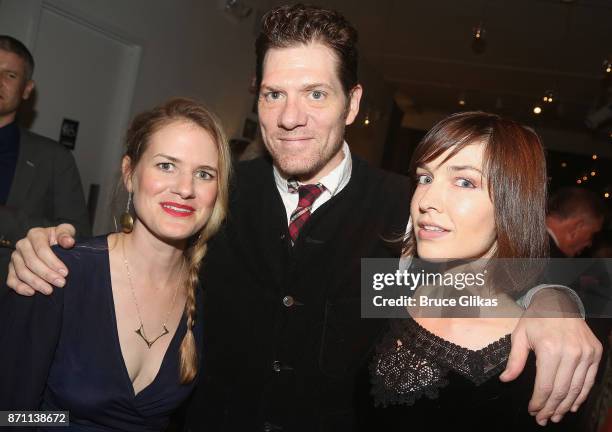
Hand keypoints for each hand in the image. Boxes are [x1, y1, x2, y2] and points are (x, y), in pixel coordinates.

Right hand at [6, 224, 75, 295]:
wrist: (52, 245)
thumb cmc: (59, 238)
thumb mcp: (65, 232)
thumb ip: (66, 235)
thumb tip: (69, 241)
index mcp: (35, 234)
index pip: (41, 249)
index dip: (53, 262)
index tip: (65, 272)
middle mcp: (22, 245)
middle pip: (31, 262)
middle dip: (47, 274)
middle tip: (61, 283)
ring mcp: (15, 257)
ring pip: (22, 272)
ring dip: (36, 283)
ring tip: (49, 290)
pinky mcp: (12, 268)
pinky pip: (11, 280)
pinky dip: (20, 287)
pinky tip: (32, 292)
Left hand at [500, 307, 601, 425]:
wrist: (559, 301)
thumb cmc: (536, 319)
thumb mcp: (520, 335)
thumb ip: (515, 360)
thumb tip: (506, 379)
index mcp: (550, 349)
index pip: (545, 385)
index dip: (539, 402)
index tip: (532, 411)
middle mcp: (571, 353)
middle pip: (561, 391)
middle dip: (551, 408)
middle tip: (543, 420)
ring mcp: (586, 353)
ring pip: (576, 389)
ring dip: (566, 406)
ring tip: (556, 416)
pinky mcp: (595, 353)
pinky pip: (589, 380)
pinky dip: (581, 395)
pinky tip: (572, 405)